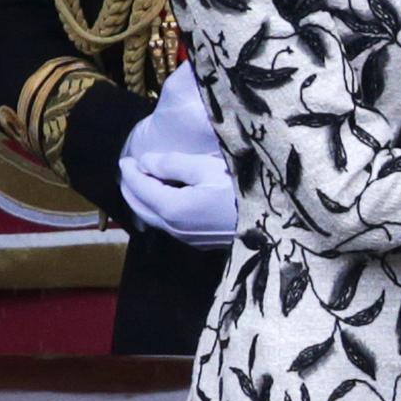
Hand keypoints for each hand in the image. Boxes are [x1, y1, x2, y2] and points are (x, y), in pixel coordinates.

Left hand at [118, 61, 234, 246]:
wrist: (274, 222)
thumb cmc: (242, 189)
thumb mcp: (207, 168)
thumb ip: (173, 164)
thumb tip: (145, 161)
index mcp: (171, 207)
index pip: (140, 188)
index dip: (131, 172)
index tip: (126, 158)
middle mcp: (173, 227)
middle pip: (140, 208)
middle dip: (131, 188)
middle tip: (129, 170)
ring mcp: (187, 238)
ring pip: (153, 219)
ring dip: (143, 201)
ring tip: (144, 183)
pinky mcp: (200, 242)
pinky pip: (168, 225)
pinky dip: (158, 211)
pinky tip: (167, 200)